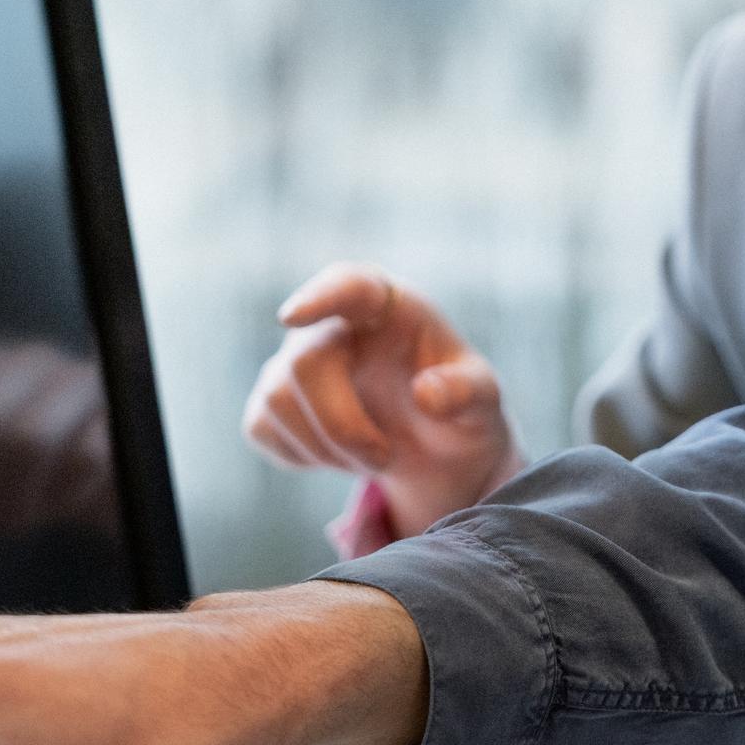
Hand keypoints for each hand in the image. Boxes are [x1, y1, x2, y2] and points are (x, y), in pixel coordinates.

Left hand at [0, 334, 117, 538]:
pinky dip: (68, 492)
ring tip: (10, 524)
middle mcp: (43, 371)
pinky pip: (88, 456)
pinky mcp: (130, 418)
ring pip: (30, 438)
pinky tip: (66, 507)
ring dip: (14, 496)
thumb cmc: (49, 474)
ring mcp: (90, 389)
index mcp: (2, 374)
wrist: (136, 484)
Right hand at [244, 266, 522, 535]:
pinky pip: (261, 428)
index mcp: (390, 305)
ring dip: (328, 448)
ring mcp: (295, 358)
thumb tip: (428, 393)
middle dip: (343, 426)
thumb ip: (468, 392)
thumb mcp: (483, 402)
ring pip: (278, 399)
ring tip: (374, 454)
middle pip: (307, 363)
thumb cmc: (459, 407)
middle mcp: (334, 323)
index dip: (321, 297)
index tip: (293, 316)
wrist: (433, 448)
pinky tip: (340, 454)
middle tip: (384, 459)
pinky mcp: (270, 399)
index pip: (351, 285)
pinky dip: (303, 457)